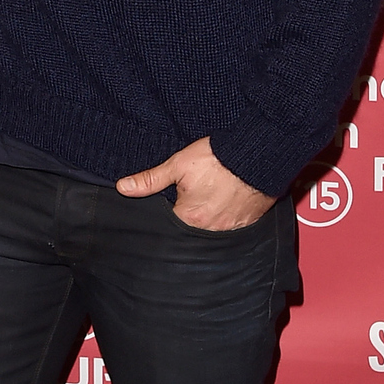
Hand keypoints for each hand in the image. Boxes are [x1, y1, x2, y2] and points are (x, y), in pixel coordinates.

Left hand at [116, 137, 272, 231]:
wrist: (259, 152)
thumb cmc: (219, 157)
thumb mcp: (179, 165)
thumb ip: (150, 180)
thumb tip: (123, 187)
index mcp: (189, 218)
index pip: (169, 224)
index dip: (169, 211)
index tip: (173, 200)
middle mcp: (210, 230)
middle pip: (190, 229)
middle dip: (189, 215)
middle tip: (195, 195)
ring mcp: (231, 228)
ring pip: (212, 229)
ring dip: (209, 217)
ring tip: (211, 197)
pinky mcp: (248, 223)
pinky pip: (232, 226)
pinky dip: (227, 216)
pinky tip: (226, 201)